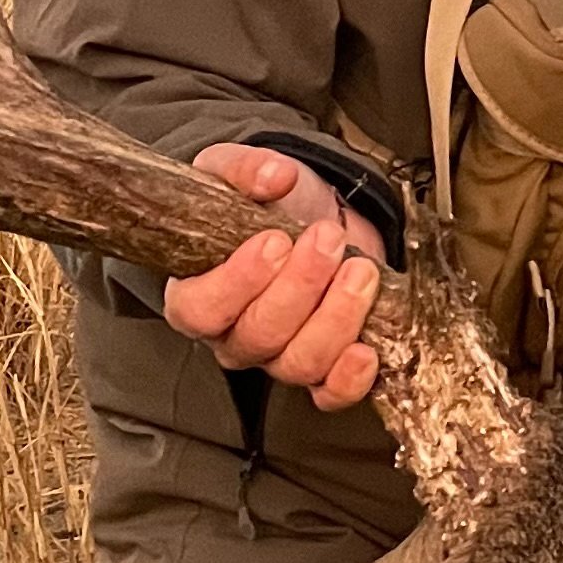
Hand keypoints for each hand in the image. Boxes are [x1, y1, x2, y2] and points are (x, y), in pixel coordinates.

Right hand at [163, 144, 391, 410]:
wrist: (312, 214)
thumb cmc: (264, 202)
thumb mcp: (239, 171)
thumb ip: (245, 168)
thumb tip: (273, 176)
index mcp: (196, 293)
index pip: (200, 310)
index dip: (237, 282)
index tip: (273, 241)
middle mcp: (233, 335)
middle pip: (259, 335)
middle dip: (301, 285)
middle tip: (326, 238)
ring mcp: (278, 356)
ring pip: (299, 362)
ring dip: (336, 317)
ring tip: (360, 270)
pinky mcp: (322, 366)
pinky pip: (329, 393)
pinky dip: (350, 379)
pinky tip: (367, 349)